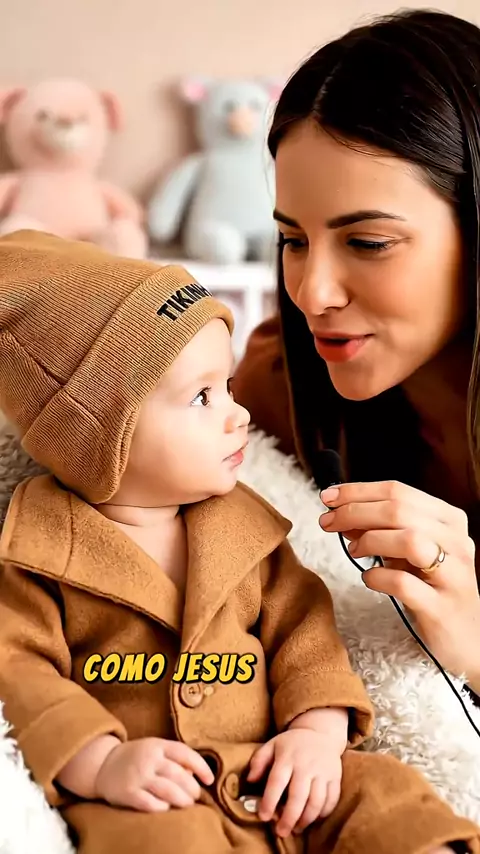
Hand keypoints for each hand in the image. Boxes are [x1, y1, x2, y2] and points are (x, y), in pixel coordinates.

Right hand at [95, 737, 214, 811]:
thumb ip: (174, 758)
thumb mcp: (155, 749)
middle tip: (196, 796)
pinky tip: (166, 808)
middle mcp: (149, 758)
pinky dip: (161, 807)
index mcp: (158, 745)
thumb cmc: (136, 758)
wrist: (102, 764)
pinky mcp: (127, 792)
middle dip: (192, 788)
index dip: (201, 766)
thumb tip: (196, 774)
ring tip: (187, 804)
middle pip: (178, 774)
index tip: (210, 779)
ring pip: (167, 790)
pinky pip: (148, 803)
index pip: (185, 753)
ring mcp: (137, 775)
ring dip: (181, 800)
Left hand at [247, 729, 342, 836]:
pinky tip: (313, 819)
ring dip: (306, 819)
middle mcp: (306, 765)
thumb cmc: (291, 744)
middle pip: (298, 796)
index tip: (263, 817)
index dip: (269, 801)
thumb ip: (258, 761)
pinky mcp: (335, 777)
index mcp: (287, 757)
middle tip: (281, 832)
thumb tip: (250, 780)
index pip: (277, 782)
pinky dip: (323, 813)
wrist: (320, 732)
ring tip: (296, 829)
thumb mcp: (272, 745)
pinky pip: (332, 799)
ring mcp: (322, 772)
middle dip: (289, 817)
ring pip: (316, 801)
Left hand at [319, 480, 479, 685]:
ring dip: (370, 540)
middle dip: (354, 512)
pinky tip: (369, 578)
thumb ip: (380, 529)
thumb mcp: (409, 552)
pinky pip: (403, 583)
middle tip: (327, 522)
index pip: (399, 491)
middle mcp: (456, 542)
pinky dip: (377, 577)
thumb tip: (340, 510)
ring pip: (408, 539)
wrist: (466, 639)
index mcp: (449, 520)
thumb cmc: (433, 589)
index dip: (358, 491)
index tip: (327, 497)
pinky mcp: (442, 607)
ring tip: (353, 550)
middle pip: (399, 510)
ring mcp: (453, 575)